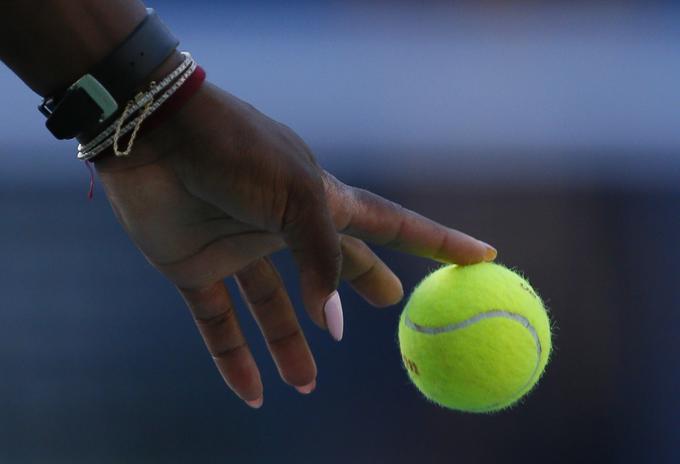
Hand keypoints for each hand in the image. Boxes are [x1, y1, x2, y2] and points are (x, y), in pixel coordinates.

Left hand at [95, 82, 496, 407]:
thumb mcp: (296, 194)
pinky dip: (234, 359)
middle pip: (335, 264)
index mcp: (319, 200)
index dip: (437, 241)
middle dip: (364, 281)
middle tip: (391, 305)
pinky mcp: (194, 270)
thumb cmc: (234, 151)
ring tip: (305, 383)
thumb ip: (323, 256)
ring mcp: (239, 249)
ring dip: (289, 347)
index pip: (392, 224)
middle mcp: (282, 227)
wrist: (152, 137)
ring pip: (272, 308)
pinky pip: (219, 324)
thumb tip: (334, 319)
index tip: (481, 255)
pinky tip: (252, 392)